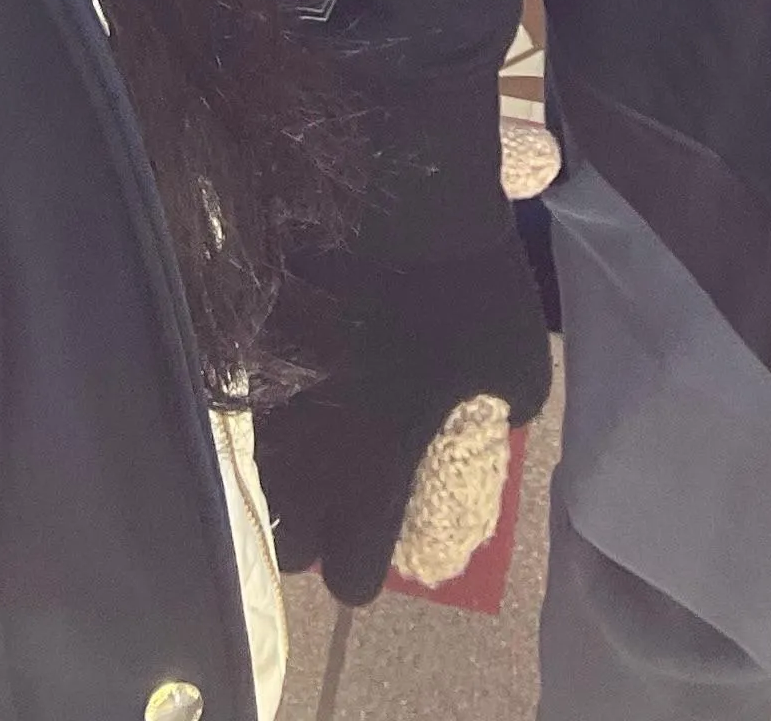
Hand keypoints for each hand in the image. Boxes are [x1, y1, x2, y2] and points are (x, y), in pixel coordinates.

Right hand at [255, 215, 554, 605]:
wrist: (394, 193)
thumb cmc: (466, 288)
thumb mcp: (521, 360)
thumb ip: (510, 410)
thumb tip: (505, 416)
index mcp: (374, 477)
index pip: (349, 577)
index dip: (366, 566)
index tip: (380, 539)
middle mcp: (308, 458)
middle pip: (291, 543)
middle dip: (314, 531)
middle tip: (344, 495)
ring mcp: (271, 404)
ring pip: (263, 479)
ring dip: (288, 474)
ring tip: (320, 438)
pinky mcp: (249, 350)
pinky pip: (253, 407)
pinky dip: (274, 407)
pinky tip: (302, 376)